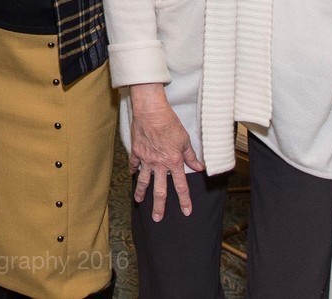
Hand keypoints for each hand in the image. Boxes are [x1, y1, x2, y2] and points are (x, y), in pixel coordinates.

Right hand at [127, 84, 204, 221]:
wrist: (151, 112)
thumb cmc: (170, 123)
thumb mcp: (185, 140)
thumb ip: (191, 156)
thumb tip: (199, 167)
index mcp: (174, 162)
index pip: (181, 186)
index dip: (184, 201)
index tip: (186, 211)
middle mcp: (159, 165)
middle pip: (160, 190)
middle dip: (159, 206)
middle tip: (157, 218)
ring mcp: (146, 159)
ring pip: (143, 181)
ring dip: (141, 192)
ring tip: (139, 201)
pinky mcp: (136, 152)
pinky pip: (134, 164)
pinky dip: (133, 170)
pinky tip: (132, 175)